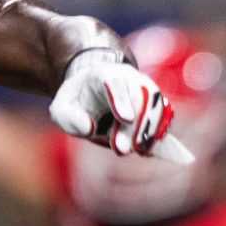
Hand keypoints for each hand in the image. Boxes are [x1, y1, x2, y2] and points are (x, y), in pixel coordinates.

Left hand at [49, 47, 172, 157]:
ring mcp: (145, 89)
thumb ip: (68, 118)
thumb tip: (90, 128)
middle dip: (135, 124)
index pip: (115, 83)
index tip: (125, 118)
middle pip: (140, 96)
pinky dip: (158, 133)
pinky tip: (149, 149)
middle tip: (123, 149)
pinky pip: (163, 116)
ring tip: (140, 151)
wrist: (94, 91)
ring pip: (156, 104)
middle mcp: (129, 77)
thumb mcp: (61, 109)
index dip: (121, 100)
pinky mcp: (155, 103)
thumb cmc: (77, 102)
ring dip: (150, 130)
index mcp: (102, 74)